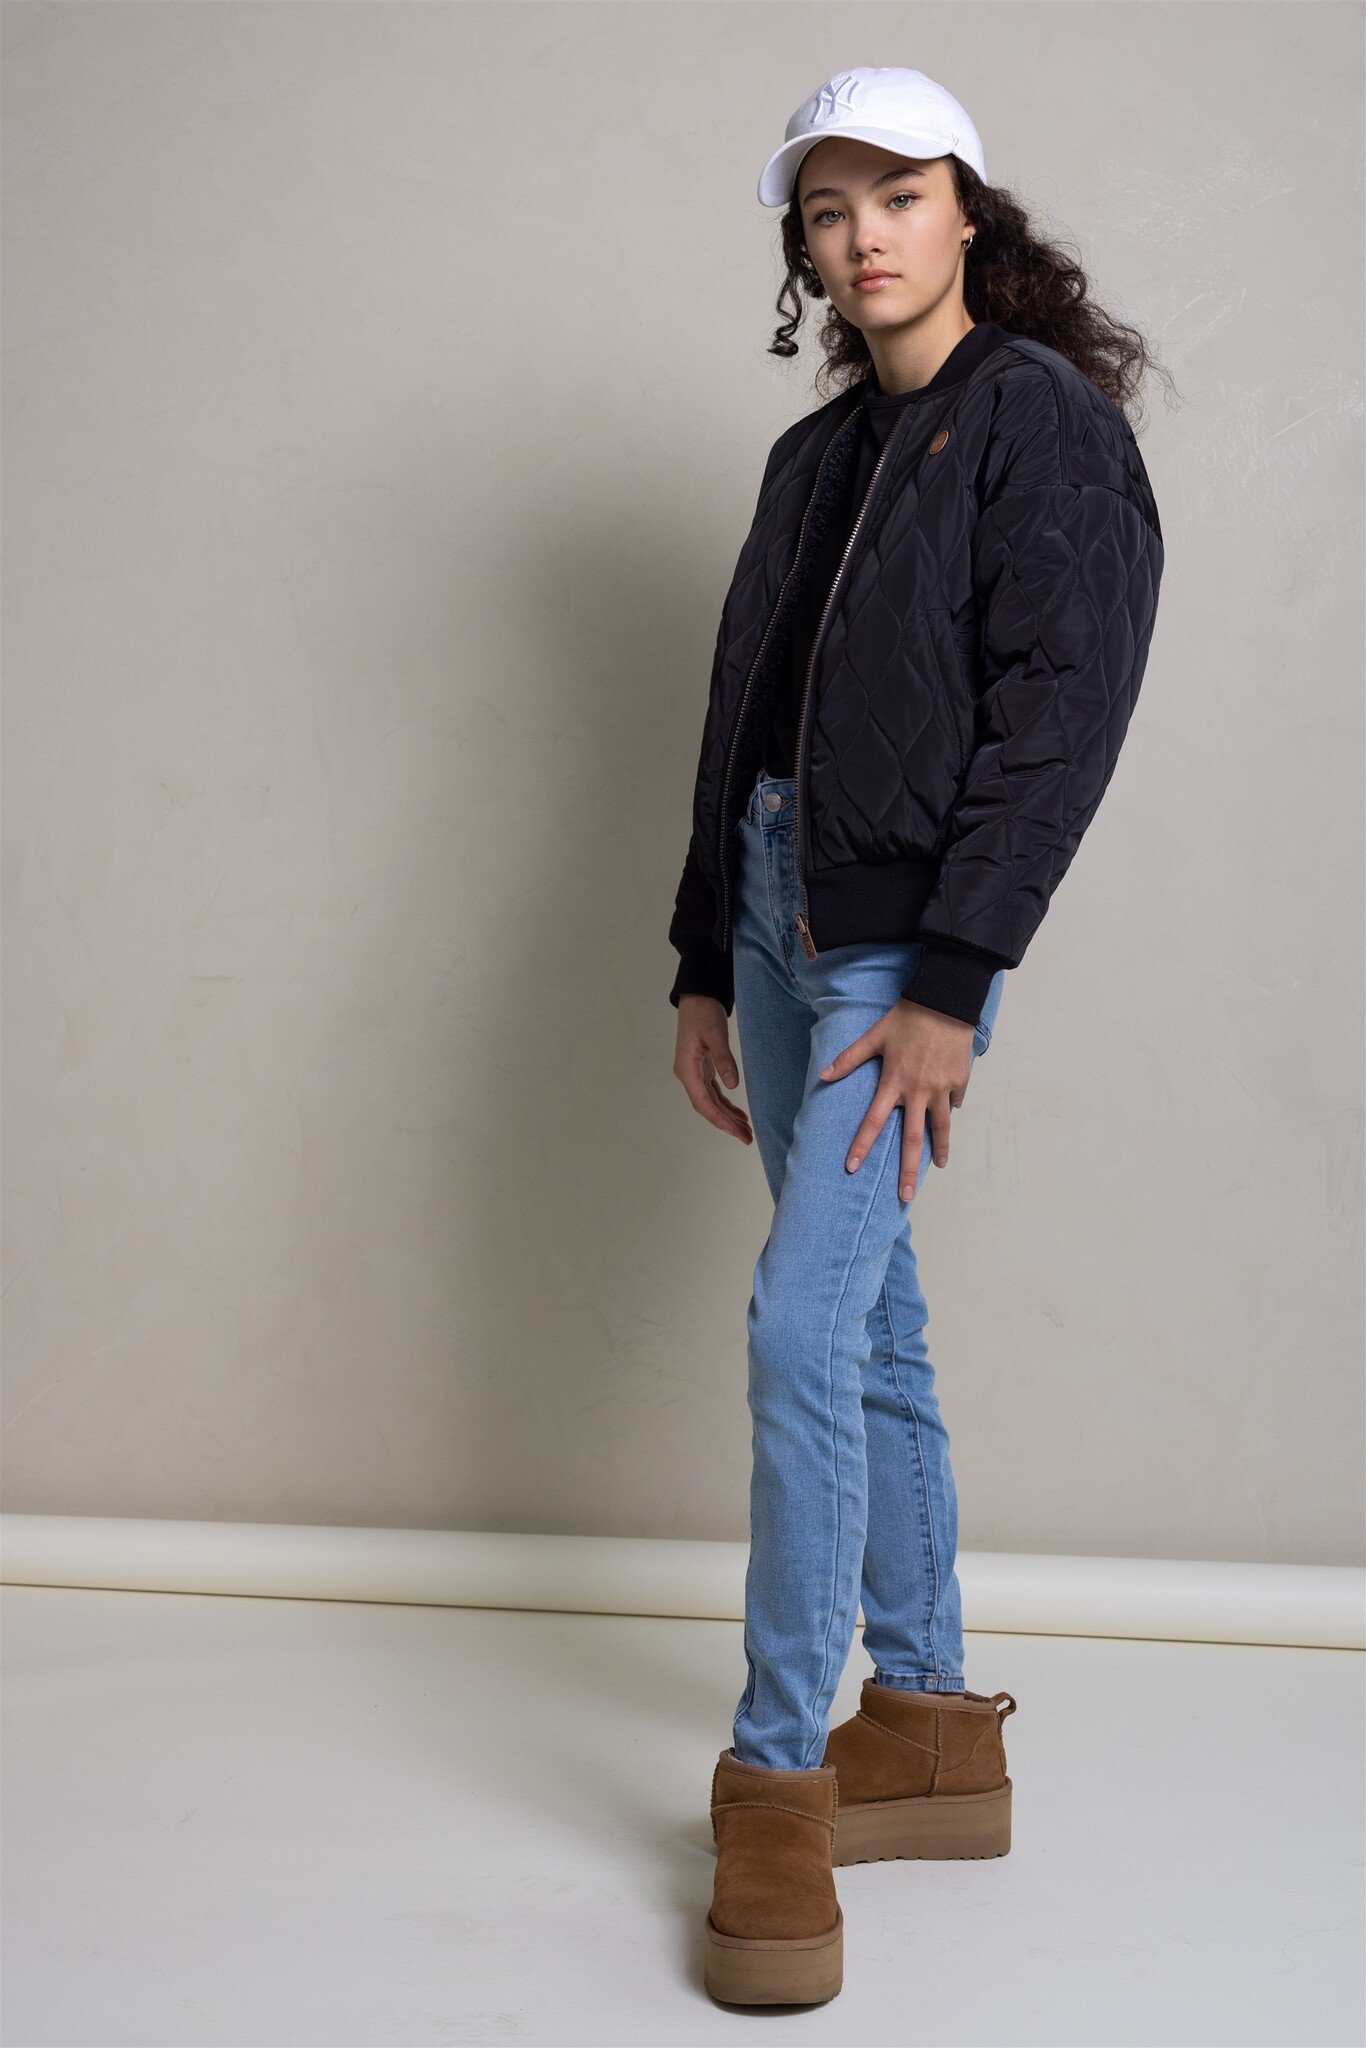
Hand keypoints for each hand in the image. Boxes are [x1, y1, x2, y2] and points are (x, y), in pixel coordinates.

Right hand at [673, 994, 752, 1145]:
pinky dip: (725, 1103)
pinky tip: (738, 1112)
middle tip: (747, 1138)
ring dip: (726, 1116)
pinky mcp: (701, 1067)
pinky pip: (712, 1092)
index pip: (704, 1103)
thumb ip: (724, 1060)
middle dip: (726, 1124)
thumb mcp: (716, 1034)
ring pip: (710, 1101)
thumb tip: (733, 1086)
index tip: (737, 1133)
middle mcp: (688, 1075)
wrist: (697, 997)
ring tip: (745, 1130)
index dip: (720, 1121)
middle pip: (707, 1106)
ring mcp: (694, 1072)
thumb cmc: (704, 1013)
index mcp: (687, 1070)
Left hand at [818, 998, 973, 1200]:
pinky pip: (954, 1102)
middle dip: (907, 1171)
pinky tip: (947, 1114)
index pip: (873, 1121)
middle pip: (912, 1139)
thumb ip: (850, 1058)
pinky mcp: (960, 1080)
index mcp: (893, 1082)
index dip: (862, 1145)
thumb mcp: (874, 1036)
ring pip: (941, 1127)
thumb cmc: (906, 1017)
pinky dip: (950, 1109)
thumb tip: (824, 1074)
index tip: (852, 1168)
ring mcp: (942, 1088)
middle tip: (904, 1196)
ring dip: (939, 1150)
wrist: (945, 1000)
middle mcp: (918, 1090)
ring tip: (938, 1167)